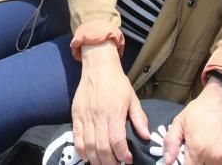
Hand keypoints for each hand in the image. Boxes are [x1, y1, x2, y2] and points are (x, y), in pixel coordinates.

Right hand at [73, 42, 149, 164]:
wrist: (98, 66)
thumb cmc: (117, 82)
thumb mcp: (132, 98)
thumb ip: (139, 118)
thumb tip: (146, 136)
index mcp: (114, 111)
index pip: (116, 140)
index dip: (122, 155)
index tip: (128, 160)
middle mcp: (98, 115)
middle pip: (101, 147)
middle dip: (109, 163)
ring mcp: (85, 116)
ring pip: (88, 146)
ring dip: (96, 160)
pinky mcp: (76, 115)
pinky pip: (76, 137)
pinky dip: (81, 150)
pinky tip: (89, 157)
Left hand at [162, 78, 221, 164]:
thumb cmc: (201, 110)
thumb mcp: (180, 122)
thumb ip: (171, 143)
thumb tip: (167, 161)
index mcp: (198, 149)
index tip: (189, 160)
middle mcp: (215, 156)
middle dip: (200, 162)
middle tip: (200, 153)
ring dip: (213, 163)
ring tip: (211, 150)